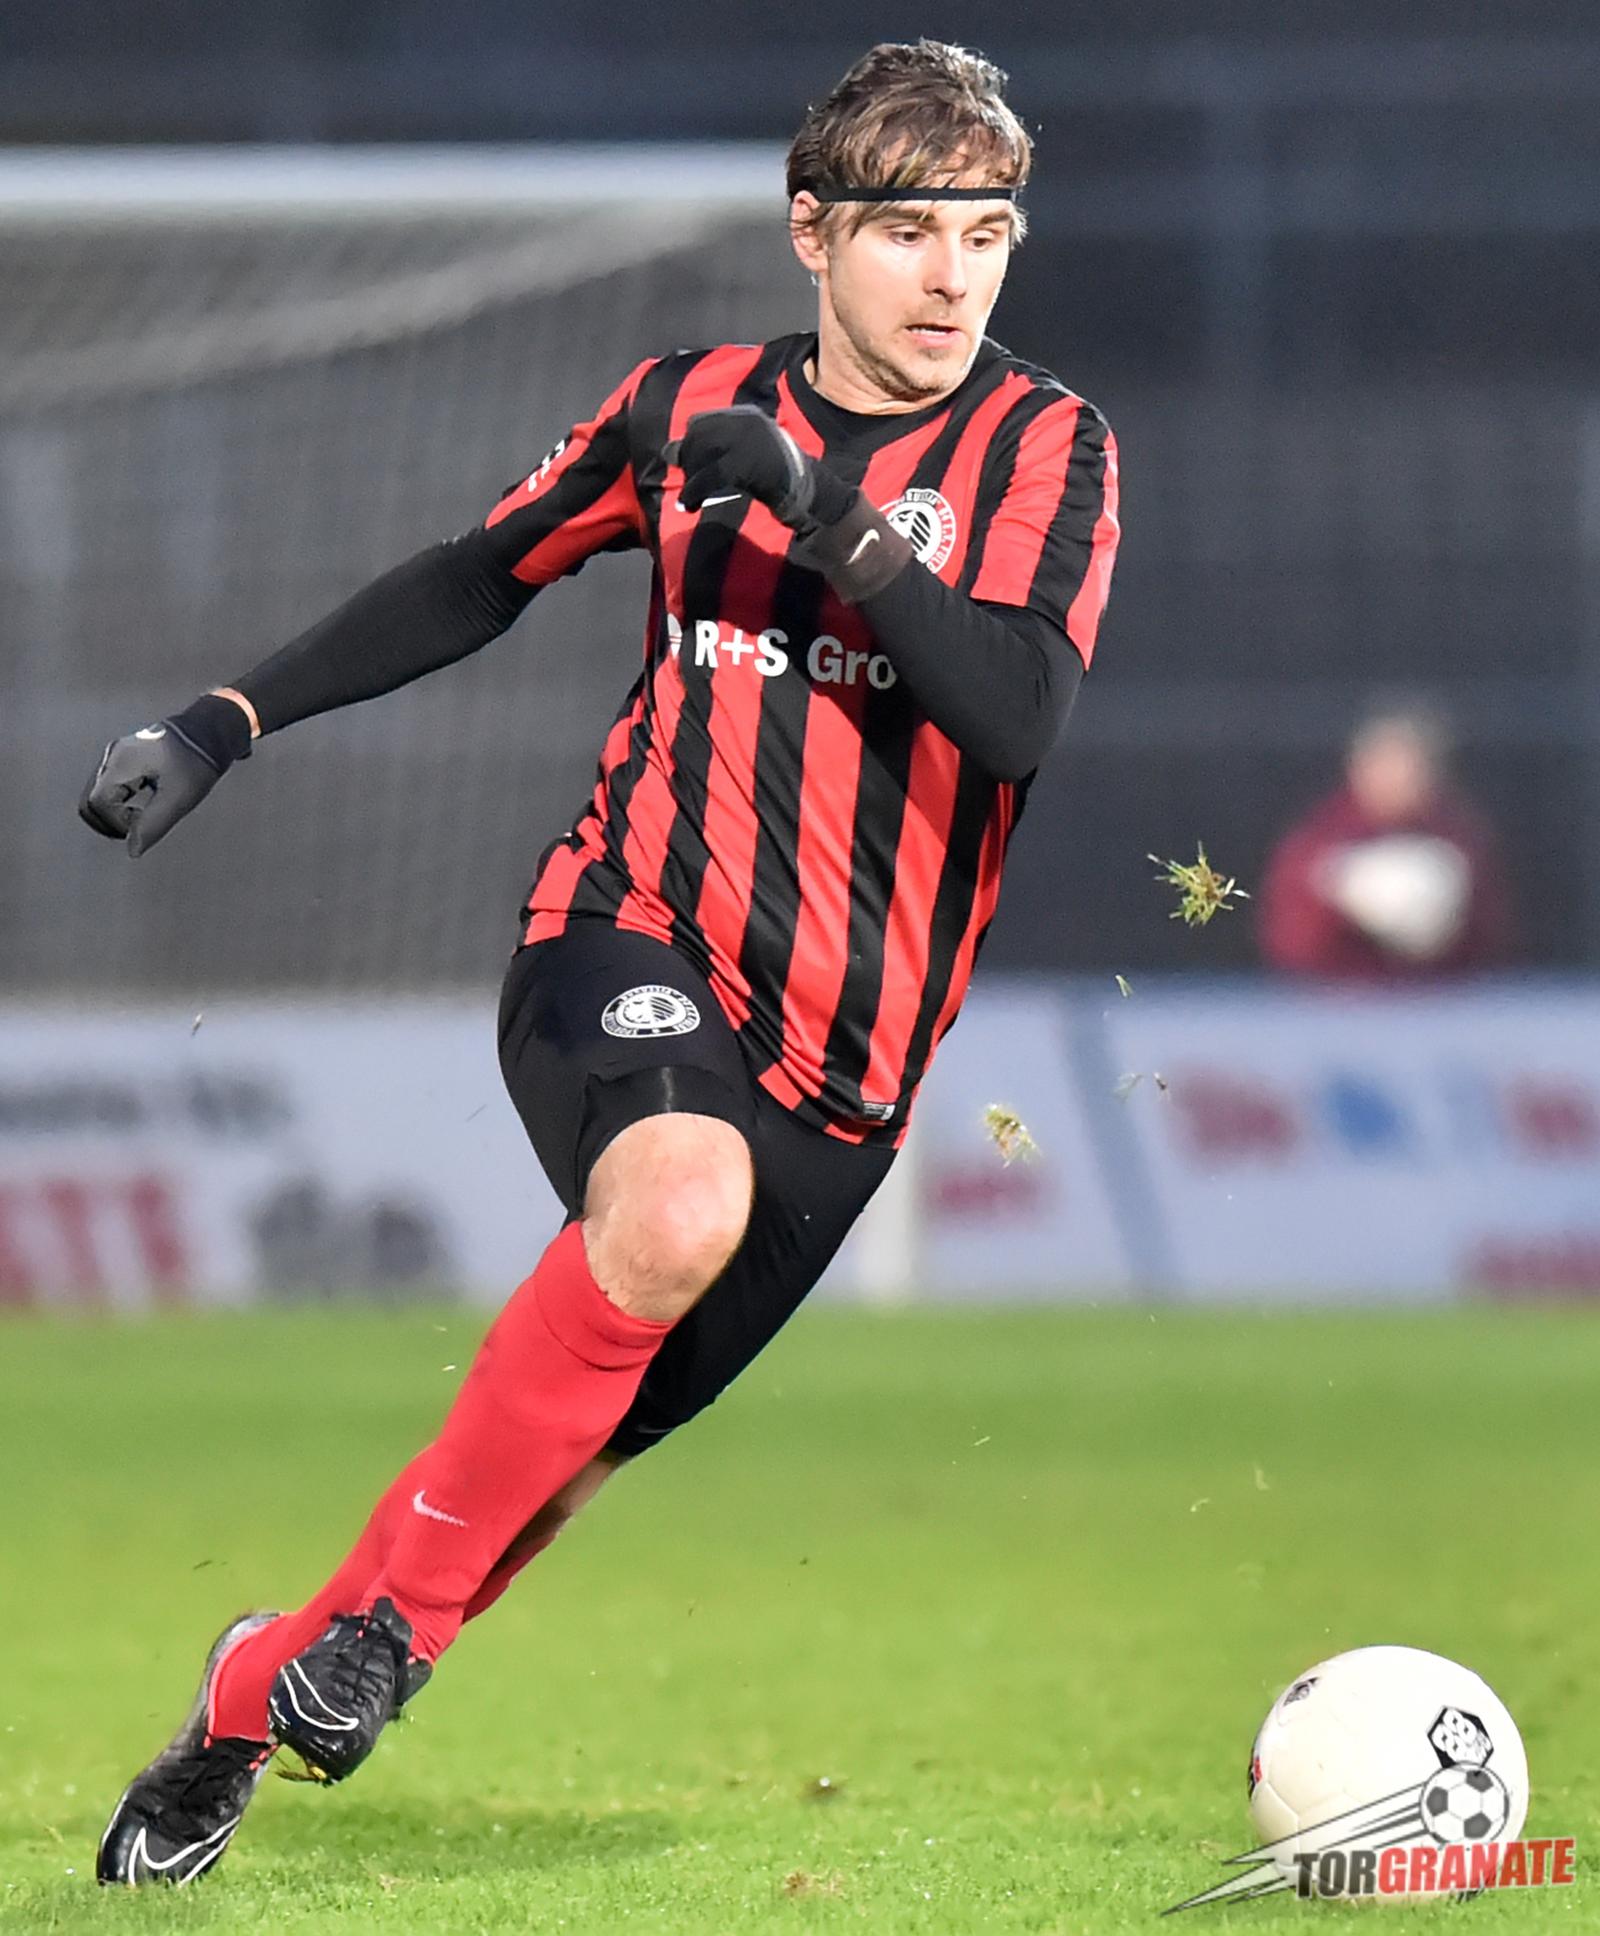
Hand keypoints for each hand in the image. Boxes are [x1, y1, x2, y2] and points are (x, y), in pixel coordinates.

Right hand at [79, 694, 250, 856]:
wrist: (211, 732)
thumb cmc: (197, 762)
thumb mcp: (178, 799)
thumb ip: (153, 825)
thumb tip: (133, 850)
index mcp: (121, 762)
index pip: (98, 803)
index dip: (116, 823)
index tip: (142, 825)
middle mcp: (112, 756)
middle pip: (90, 800)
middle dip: (109, 822)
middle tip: (137, 830)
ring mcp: (117, 754)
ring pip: (97, 794)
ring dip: (114, 813)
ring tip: (142, 818)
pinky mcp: (125, 757)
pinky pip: (109, 786)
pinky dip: (118, 802)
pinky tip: (140, 807)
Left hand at [670, 407, 851, 529]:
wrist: (811, 494)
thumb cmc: (778, 479)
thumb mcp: (748, 456)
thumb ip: (714, 451)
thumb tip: (668, 451)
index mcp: (747, 416)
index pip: (701, 422)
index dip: (690, 445)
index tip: (690, 467)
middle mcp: (746, 422)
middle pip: (698, 437)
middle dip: (688, 463)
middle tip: (691, 488)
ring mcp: (748, 441)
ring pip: (701, 455)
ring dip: (691, 481)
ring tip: (688, 501)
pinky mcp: (747, 464)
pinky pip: (709, 476)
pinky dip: (694, 492)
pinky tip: (690, 506)